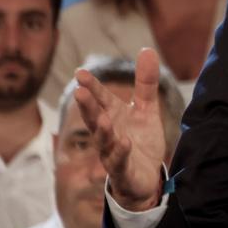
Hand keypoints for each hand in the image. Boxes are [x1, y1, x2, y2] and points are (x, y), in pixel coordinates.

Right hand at [74, 48, 166, 210]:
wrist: (147, 177)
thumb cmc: (140, 140)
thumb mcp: (147, 109)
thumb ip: (146, 82)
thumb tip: (147, 50)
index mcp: (113, 116)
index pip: (100, 99)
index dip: (91, 87)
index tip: (79, 73)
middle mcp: (108, 133)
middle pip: (95, 118)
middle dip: (87, 106)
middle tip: (79, 92)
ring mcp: (113, 153)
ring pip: (103, 141)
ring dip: (101, 130)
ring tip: (102, 118)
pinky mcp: (123, 171)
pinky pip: (119, 162)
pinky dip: (120, 152)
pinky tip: (124, 142)